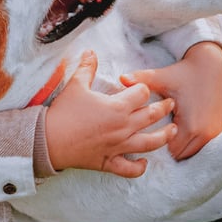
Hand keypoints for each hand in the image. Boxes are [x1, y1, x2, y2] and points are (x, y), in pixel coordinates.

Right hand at [44, 50, 176, 177]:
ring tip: (173, 130)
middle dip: (164, 108)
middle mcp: (124, 127)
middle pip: (152, 115)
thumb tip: (90, 52)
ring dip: (165, 136)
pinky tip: (144, 162)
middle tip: (171, 103)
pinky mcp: (110, 162)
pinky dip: (139, 167)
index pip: (142, 93)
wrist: (48, 140)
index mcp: (118, 107)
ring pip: (150, 143)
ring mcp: (119, 146)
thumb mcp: (75, 85)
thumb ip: (86, 67)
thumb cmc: (63, 112)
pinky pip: (130, 169)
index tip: (141, 87)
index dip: (143, 87)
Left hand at [122, 42, 221, 159]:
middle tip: (153, 135)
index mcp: (191, 126)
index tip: (145, 136)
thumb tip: (121, 78)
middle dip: (166, 149)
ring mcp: (215, 134)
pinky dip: (190, 143)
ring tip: (166, 134)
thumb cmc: (183, 73)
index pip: (169, 151)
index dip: (156, 145)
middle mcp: (206, 134)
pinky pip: (201, 147)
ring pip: (191, 153)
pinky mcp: (219, 131)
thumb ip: (141, 80)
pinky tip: (179, 132)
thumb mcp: (162, 77)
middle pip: (180, 156)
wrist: (210, 66)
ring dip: (179, 147)